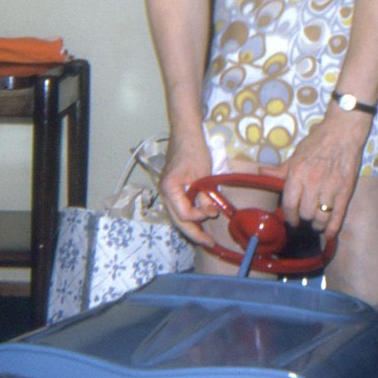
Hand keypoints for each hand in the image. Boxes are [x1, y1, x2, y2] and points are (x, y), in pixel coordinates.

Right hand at [159, 131, 218, 247]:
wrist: (185, 134)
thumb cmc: (194, 151)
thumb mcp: (203, 176)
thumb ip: (204, 197)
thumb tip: (210, 214)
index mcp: (169, 189)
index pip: (184, 214)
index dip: (199, 217)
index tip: (213, 212)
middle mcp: (163, 193)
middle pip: (177, 220)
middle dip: (194, 233)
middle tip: (210, 244)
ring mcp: (165, 192)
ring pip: (176, 216)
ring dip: (191, 226)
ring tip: (205, 237)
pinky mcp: (171, 190)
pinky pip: (178, 208)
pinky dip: (188, 216)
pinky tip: (199, 221)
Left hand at [270, 114, 368, 241]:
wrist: (342, 133)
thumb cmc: (317, 142)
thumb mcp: (296, 154)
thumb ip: (281, 169)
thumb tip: (262, 173)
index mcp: (297, 174)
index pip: (289, 203)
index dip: (289, 216)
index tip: (291, 220)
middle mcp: (312, 183)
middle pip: (305, 213)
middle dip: (304, 218)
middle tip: (304, 218)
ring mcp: (330, 189)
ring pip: (320, 217)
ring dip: (317, 224)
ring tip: (316, 223)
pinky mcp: (345, 192)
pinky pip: (338, 216)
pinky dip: (332, 228)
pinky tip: (328, 233)